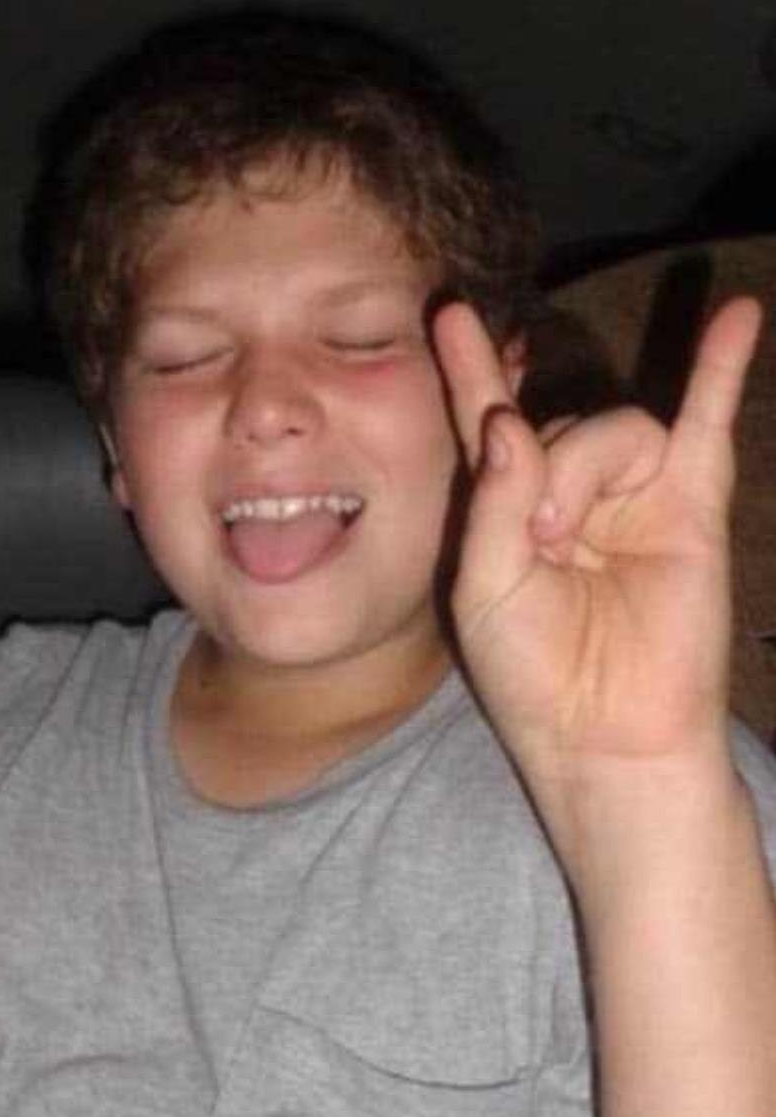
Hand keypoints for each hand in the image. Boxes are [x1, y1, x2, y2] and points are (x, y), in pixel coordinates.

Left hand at [433, 298, 762, 799]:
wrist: (607, 732)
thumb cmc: (533, 676)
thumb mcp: (484, 591)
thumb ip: (493, 503)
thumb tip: (510, 423)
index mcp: (511, 513)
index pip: (491, 423)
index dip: (471, 370)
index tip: (449, 315)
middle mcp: (573, 496)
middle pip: (561, 426)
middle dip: (545, 470)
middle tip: (542, 544)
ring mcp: (637, 498)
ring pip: (617, 426)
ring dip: (589, 468)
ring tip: (574, 540)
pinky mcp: (694, 507)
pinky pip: (707, 420)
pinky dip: (721, 367)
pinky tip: (736, 314)